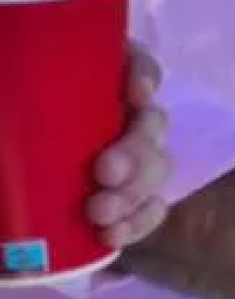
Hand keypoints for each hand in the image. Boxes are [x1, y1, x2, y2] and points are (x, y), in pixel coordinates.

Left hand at [88, 45, 170, 248]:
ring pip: (154, 167)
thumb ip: (0, 107)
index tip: (134, 93)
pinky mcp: (116, 202)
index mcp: (79, 83)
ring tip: (100, 213)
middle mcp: (106, 116)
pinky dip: (138, 221)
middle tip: (104, 172)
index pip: (131, 64)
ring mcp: (117, 160)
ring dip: (136, 190)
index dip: (144, 75)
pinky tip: (113, 234)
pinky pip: (147, 208)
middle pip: (149, 122)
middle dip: (137, 149)